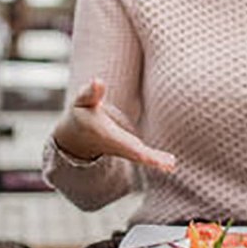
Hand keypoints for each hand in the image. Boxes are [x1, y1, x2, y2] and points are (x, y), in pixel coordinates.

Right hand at [53, 79, 176, 172]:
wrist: (75, 136)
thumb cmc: (80, 114)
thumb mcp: (81, 101)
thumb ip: (90, 92)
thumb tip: (97, 81)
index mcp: (105, 133)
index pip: (123, 143)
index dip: (136, 149)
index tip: (148, 156)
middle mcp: (115, 145)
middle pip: (135, 154)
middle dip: (152, 159)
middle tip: (170, 165)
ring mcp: (121, 150)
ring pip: (140, 157)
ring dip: (157, 162)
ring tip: (171, 165)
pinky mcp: (127, 150)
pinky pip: (142, 157)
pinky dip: (155, 160)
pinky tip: (170, 166)